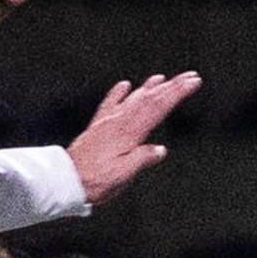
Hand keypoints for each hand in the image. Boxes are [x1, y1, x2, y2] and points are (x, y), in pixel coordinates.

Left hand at [65, 72, 203, 205]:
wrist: (65, 180)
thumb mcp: (122, 176)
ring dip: (149, 87)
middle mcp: (118, 123)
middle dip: (171, 86)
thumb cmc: (94, 181)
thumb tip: (159, 150)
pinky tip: (124, 85)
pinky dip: (118, 93)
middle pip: (149, 99)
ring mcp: (107, 123)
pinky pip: (109, 105)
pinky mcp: (97, 127)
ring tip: (162, 78)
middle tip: (188, 76)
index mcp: (128, 134)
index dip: (177, 94)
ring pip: (132, 99)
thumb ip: (141, 159)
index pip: (158, 108)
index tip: (192, 82)